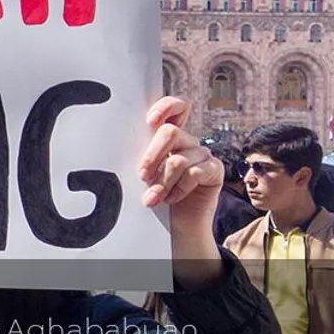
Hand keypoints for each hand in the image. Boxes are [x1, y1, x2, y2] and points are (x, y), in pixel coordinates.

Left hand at [138, 96, 223, 287]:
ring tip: (152, 198)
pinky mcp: (214, 170)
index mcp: (169, 137)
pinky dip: (178, 188)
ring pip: (179, 159)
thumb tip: (119, 145)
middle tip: (142, 175)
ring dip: (162, 181)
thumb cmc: (155, 197)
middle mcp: (188, 142)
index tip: (149, 121)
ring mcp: (203, 155)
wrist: (175, 227)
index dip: (166, 107)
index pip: (177, 107)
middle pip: (171, 132)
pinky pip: (195, 173)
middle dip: (152, 155)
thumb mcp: (145, 174)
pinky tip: (171, 200)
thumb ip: (142, 157)